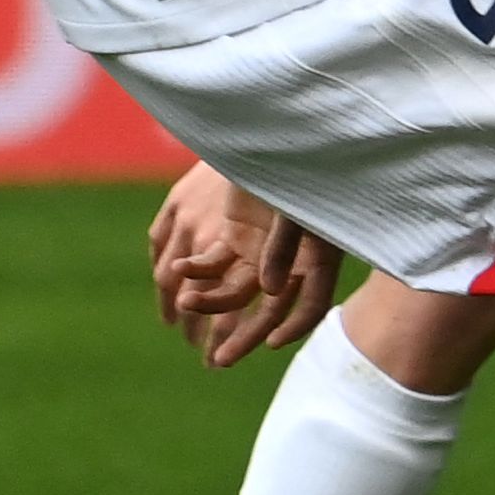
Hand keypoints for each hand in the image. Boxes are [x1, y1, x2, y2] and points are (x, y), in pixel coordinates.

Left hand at [150, 161, 340, 368]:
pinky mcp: (235, 233)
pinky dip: (197, 270)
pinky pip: (214, 263)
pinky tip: (177, 271)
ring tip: (184, 304)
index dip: (297, 326)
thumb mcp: (294, 206)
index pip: (313, 303)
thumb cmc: (299, 165)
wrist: (278, 132)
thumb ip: (283, 247)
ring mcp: (262, 248)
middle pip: (269, 308)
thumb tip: (268, 291)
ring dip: (210, 302)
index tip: (272, 342)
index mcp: (317, 255)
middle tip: (217, 362)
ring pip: (236, 289)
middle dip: (243, 336)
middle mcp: (290, 259)